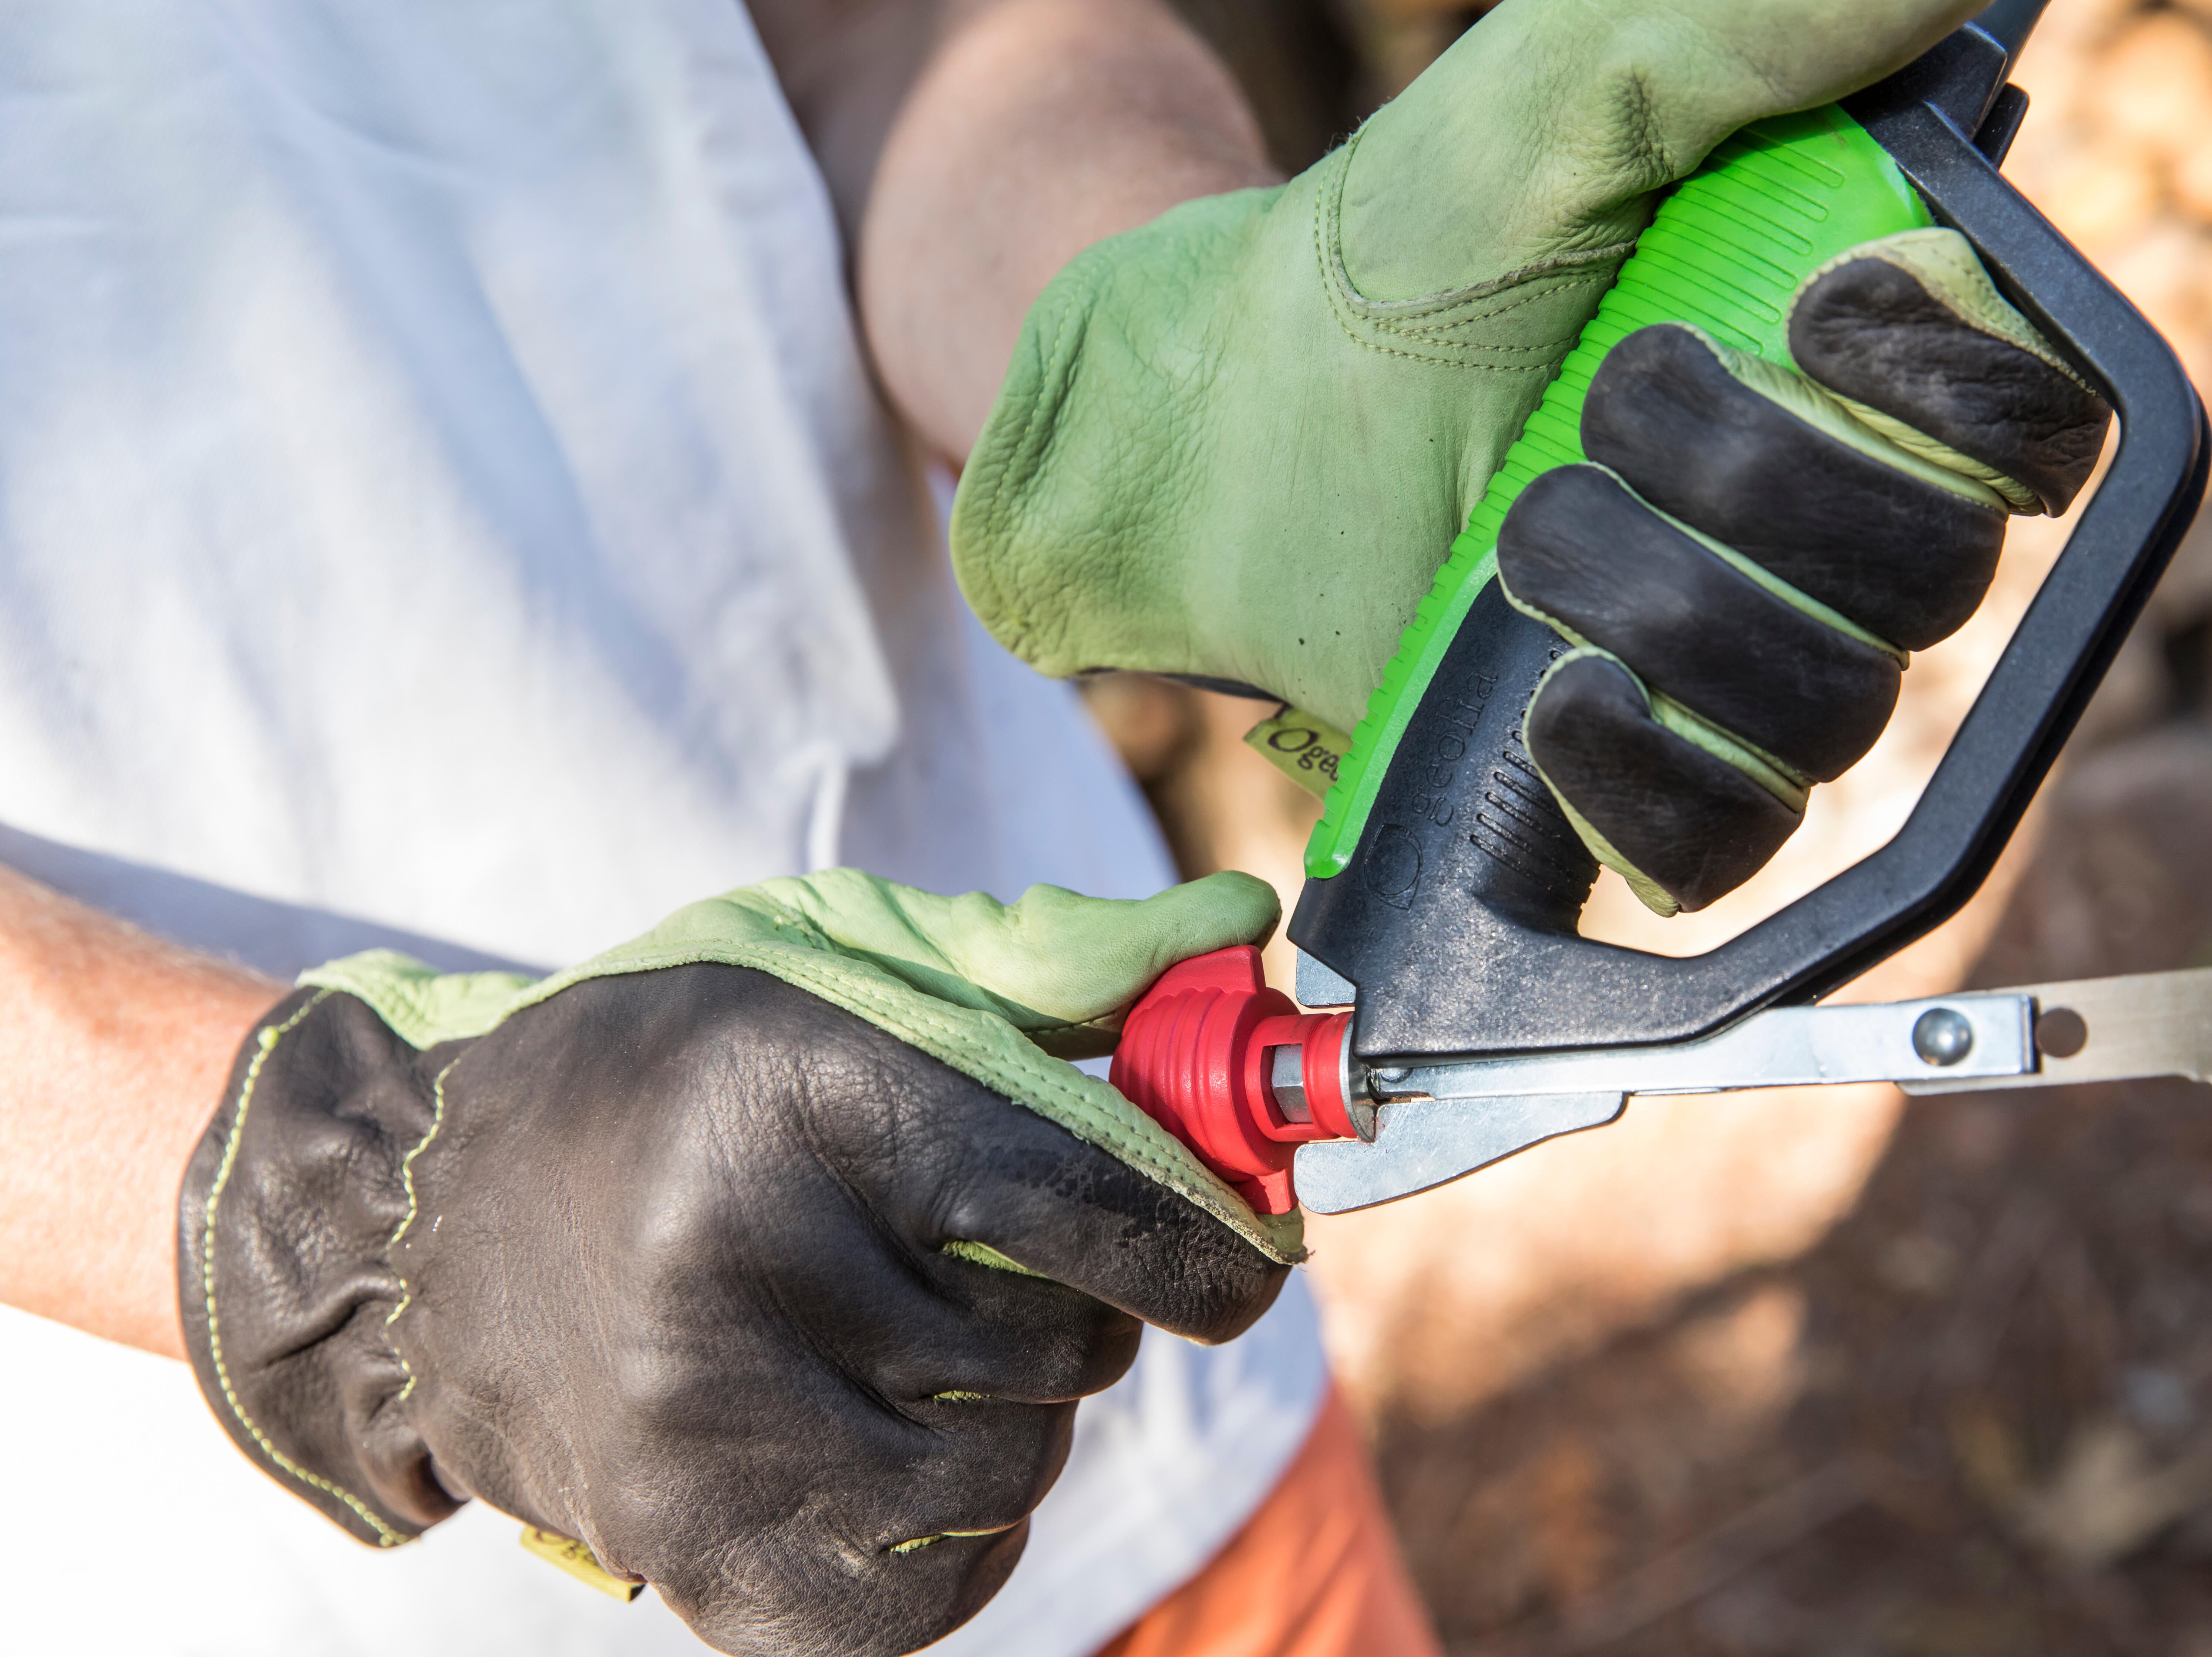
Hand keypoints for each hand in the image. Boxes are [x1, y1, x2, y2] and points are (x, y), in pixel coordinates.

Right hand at [179, 871, 1293, 1656]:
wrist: (433, 1207)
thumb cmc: (678, 1060)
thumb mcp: (845, 956)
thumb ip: (1058, 959)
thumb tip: (1244, 938)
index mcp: (799, 1097)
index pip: (1084, 1199)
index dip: (1206, 1240)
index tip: (1244, 1257)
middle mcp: (743, 1265)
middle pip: (1059, 1345)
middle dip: (1081, 1309)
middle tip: (1008, 1263)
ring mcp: (703, 1429)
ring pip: (1006, 1472)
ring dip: (1019, 1416)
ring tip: (931, 1341)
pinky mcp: (684, 1546)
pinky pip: (925, 1597)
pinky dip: (961, 1534)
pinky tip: (905, 1443)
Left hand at [952, 0, 2105, 912]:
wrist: (1241, 413)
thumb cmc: (1417, 244)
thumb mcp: (1572, 91)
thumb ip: (1761, 26)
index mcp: (1870, 375)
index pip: (2049, 433)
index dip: (1964, 395)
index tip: (1814, 313)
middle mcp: (1839, 530)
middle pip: (1935, 583)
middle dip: (1741, 483)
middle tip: (1591, 411)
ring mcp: (1749, 675)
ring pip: (1831, 714)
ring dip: (1657, 604)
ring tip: (1519, 535)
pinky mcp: (1650, 790)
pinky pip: (1731, 849)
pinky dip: (1643, 781)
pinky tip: (1552, 699)